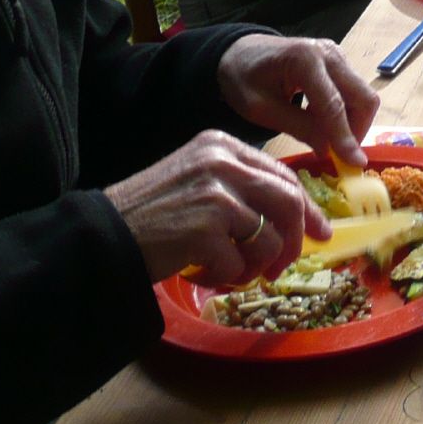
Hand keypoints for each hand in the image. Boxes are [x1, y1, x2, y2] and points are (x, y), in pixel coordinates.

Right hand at [104, 129, 326, 285]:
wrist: (102, 235)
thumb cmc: (151, 214)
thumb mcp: (197, 180)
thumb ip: (240, 187)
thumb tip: (293, 215)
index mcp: (222, 146)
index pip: (282, 175)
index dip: (306, 208)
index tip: (320, 232)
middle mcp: (222, 163)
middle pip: (287, 201)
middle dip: (296, 240)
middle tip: (286, 266)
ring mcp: (215, 194)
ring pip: (269, 238)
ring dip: (258, 266)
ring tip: (235, 273)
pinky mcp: (205, 229)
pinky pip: (240, 264)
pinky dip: (229, 277)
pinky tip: (206, 274)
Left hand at [217, 35, 379, 167]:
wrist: (239, 53)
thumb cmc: (243, 79)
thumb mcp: (261, 109)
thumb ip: (297, 127)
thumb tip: (329, 150)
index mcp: (305, 60)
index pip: (334, 105)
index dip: (346, 137)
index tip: (355, 164)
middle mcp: (329, 53)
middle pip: (363, 97)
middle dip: (357, 130)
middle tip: (339, 154)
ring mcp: (337, 55)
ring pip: (363, 96)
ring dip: (352, 122)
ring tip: (323, 136)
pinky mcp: (339, 62)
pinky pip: (353, 92)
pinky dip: (345, 112)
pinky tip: (320, 121)